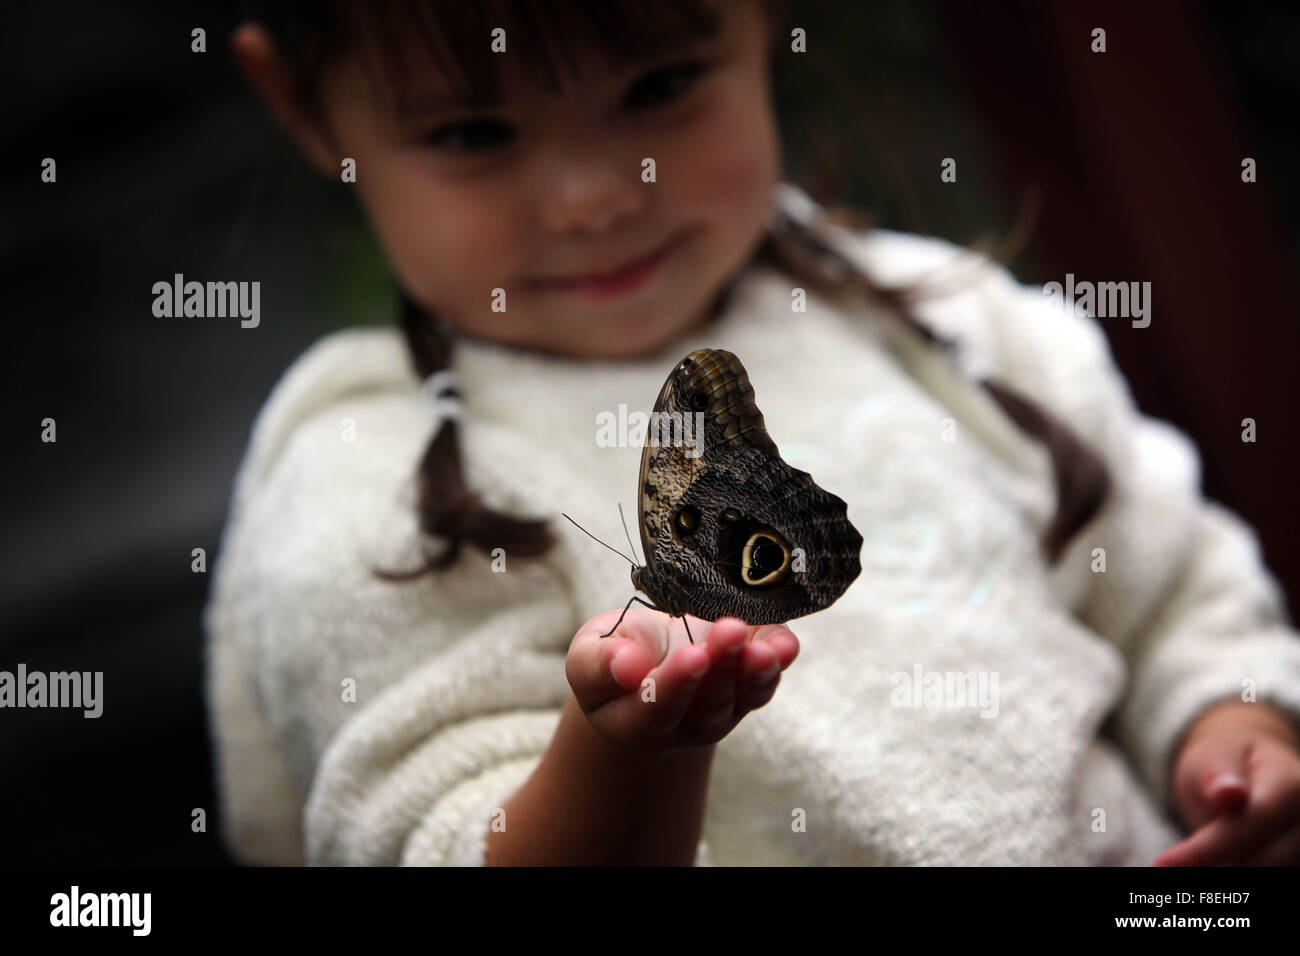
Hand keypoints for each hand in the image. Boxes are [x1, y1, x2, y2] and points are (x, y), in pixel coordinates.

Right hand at [565, 607, 798, 754]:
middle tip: (729, 631)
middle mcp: (684, 726)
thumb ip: (599, 664)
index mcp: (635, 722)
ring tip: (765, 647)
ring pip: (744, 697)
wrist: (648, 656)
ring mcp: (722, 710)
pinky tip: (786, 642)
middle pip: (708, 704)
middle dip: (722, 666)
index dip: (676, 684)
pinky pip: (767, 678)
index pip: (657, 709)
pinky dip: (780, 659)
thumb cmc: (614, 653)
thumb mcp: (587, 655)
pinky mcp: (747, 687)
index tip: (692, 655)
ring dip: (757, 671)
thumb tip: (625, 667)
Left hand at [1154, 700, 1299, 865]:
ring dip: (1225, 874)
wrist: (1250, 769)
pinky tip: (1209, 869)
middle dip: (1215, 867)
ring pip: (1270, 875)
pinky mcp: (1297, 862)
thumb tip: (1229, 794)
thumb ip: (1219, 775)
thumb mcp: (1214, 755)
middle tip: (1169, 868)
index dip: (1208, 847)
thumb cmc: (1226, 760)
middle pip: (1265, 860)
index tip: (1164, 862)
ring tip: (1187, 866)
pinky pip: (1269, 876)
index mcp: (1292, 785)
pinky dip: (1235, 875)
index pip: (1252, 823)